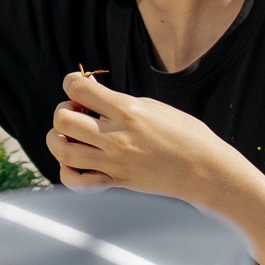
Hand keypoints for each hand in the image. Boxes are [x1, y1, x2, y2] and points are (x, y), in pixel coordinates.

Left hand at [47, 71, 241, 206]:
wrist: (206, 171)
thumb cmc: (186, 134)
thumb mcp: (154, 107)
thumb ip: (121, 101)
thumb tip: (92, 91)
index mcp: (127, 110)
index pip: (78, 88)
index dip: (71, 82)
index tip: (78, 87)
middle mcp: (116, 136)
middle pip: (63, 119)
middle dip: (62, 111)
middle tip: (76, 113)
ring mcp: (114, 162)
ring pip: (63, 150)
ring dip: (57, 140)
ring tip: (70, 136)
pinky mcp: (116, 183)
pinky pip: (76, 181)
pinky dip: (67, 171)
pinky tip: (75, 162)